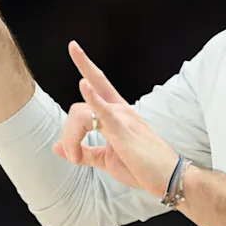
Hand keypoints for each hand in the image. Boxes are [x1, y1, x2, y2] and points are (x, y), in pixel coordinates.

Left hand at [53, 41, 178, 197]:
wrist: (168, 178)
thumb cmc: (143, 168)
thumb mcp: (108, 159)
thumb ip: (84, 151)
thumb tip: (57, 147)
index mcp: (118, 113)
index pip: (99, 83)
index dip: (86, 65)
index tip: (74, 47)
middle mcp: (121, 110)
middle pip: (89, 90)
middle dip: (82, 68)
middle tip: (72, 58)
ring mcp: (123, 117)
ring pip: (81, 113)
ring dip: (70, 138)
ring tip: (76, 158)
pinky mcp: (123, 130)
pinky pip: (103, 111)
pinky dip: (91, 98)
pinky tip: (83, 85)